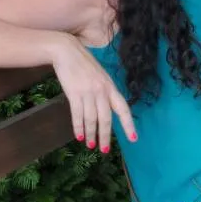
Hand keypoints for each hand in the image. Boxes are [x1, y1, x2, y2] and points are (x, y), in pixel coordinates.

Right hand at [52, 36, 137, 153]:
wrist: (67, 50)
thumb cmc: (83, 63)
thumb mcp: (99, 76)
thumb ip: (103, 91)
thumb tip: (105, 111)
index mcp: (110, 87)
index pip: (123, 108)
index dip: (129, 125)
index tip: (133, 139)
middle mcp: (102, 91)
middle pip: (106, 119)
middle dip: (106, 136)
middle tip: (104, 150)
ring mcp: (88, 92)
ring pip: (92, 119)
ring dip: (91, 134)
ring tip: (91, 145)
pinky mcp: (74, 93)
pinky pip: (78, 115)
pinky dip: (78, 127)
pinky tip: (79, 136)